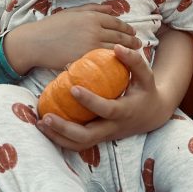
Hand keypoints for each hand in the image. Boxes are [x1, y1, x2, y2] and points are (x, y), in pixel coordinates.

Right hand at [2, 3, 140, 75]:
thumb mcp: (73, 12)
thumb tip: (113, 9)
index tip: (133, 32)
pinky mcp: (85, 59)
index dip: (127, 28)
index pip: (117, 22)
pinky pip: (104, 61)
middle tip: (140, 45)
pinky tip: (120, 64)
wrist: (35, 42)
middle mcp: (94, 30)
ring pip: (115, 49)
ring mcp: (90, 45)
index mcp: (91, 16)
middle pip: (120, 36)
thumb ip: (94, 9)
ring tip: (135, 55)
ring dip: (128, 52)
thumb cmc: (52, 26)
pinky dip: (115, 62)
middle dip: (132, 40)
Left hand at [38, 44, 170, 150]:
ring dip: (58, 137)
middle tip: (46, 117)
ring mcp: (104, 136)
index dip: (90, 101)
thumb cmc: (146, 90)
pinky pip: (77, 144)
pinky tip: (45, 126)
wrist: (152, 115)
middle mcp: (113, 128)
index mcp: (125, 112)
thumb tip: (117, 47)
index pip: (106, 109)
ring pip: (79, 144)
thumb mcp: (145, 76)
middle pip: (87, 137)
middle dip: (65, 129)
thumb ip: (134, 61)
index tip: (73, 87)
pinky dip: (60, 138)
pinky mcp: (97, 138)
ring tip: (41, 123)